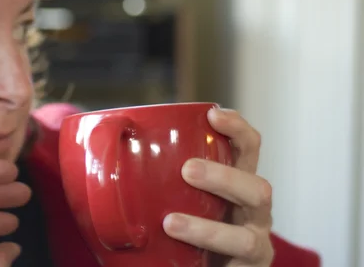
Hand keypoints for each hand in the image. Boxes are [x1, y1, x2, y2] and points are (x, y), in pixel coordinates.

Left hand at [163, 108, 273, 265]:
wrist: (195, 265)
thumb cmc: (187, 227)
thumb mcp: (178, 195)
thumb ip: (157, 174)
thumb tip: (108, 140)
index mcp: (239, 184)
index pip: (249, 149)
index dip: (237, 129)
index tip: (212, 114)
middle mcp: (254, 214)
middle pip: (257, 188)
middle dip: (225, 176)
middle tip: (187, 170)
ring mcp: (254, 247)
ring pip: (247, 239)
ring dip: (208, 230)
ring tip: (170, 223)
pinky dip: (207, 263)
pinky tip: (185, 265)